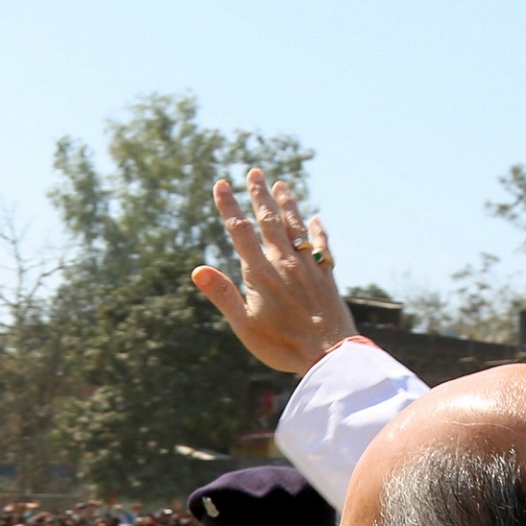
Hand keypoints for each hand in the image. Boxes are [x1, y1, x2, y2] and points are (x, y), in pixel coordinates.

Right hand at [191, 168, 357, 374]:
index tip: (221, 185)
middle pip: (269, 221)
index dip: (229, 207)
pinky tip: (316, 220)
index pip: (240, 232)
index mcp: (261, 273)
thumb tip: (197, 271)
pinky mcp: (326, 277)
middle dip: (259, 196)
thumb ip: (223, 295)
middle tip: (254, 172)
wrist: (328, 353)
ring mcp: (308, 268)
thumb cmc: (281, 345)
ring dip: (287, 205)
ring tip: (281, 185)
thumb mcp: (244, 325)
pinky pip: (321, 247)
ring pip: (296, 228)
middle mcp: (285, 263)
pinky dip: (318, 232)